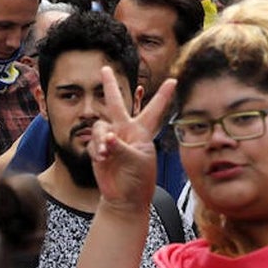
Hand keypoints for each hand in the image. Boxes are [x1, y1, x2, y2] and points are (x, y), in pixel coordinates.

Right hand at [88, 66, 176, 211]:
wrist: (123, 199)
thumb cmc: (138, 180)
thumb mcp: (137, 161)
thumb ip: (121, 146)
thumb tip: (107, 137)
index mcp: (142, 133)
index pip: (154, 110)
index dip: (162, 96)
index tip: (173, 80)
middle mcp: (126, 131)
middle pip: (116, 104)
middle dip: (111, 86)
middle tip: (105, 68)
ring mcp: (111, 139)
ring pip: (100, 126)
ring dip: (101, 139)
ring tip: (107, 153)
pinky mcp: (99, 149)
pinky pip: (93, 142)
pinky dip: (96, 150)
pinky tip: (102, 159)